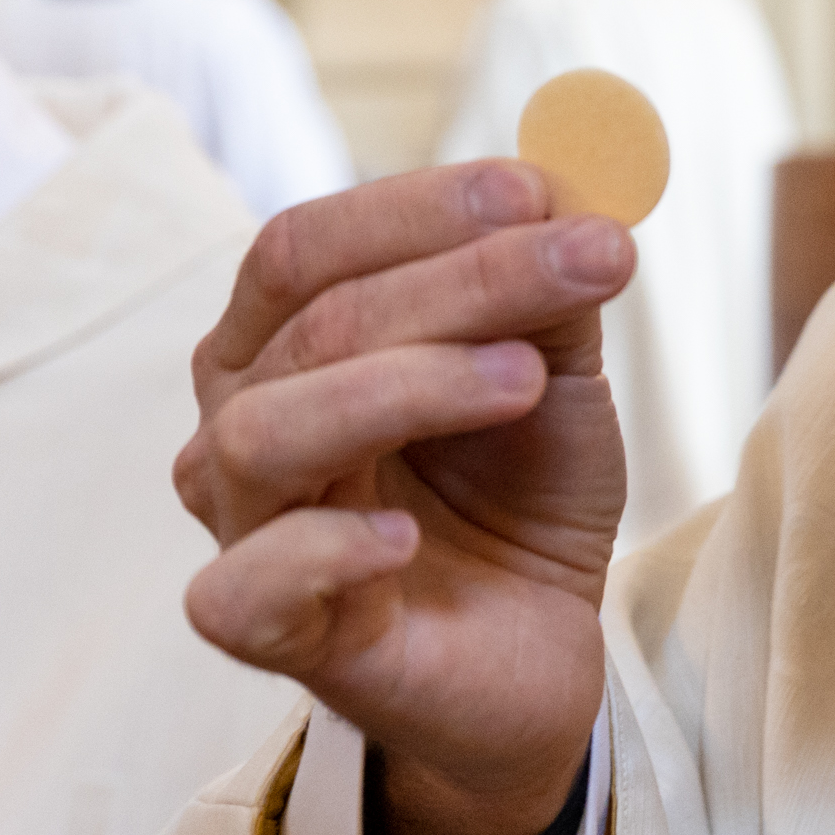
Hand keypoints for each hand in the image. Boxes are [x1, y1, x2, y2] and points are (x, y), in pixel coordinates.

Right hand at [176, 163, 631, 834]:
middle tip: (595, 258)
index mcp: (283, 341)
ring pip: (268, 431)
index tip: (541, 188)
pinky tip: (404, 538)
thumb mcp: (555, 373)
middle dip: (464, 277)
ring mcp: (246, 528)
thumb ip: (549, 285)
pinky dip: (322, 550)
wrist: (539, 648)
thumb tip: (573, 185)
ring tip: (527, 379)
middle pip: (313, 321)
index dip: (422, 208)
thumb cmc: (518, 495)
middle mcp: (240, 421)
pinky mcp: (272, 634)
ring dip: (408, 385)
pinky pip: (241, 587)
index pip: (308, 245)